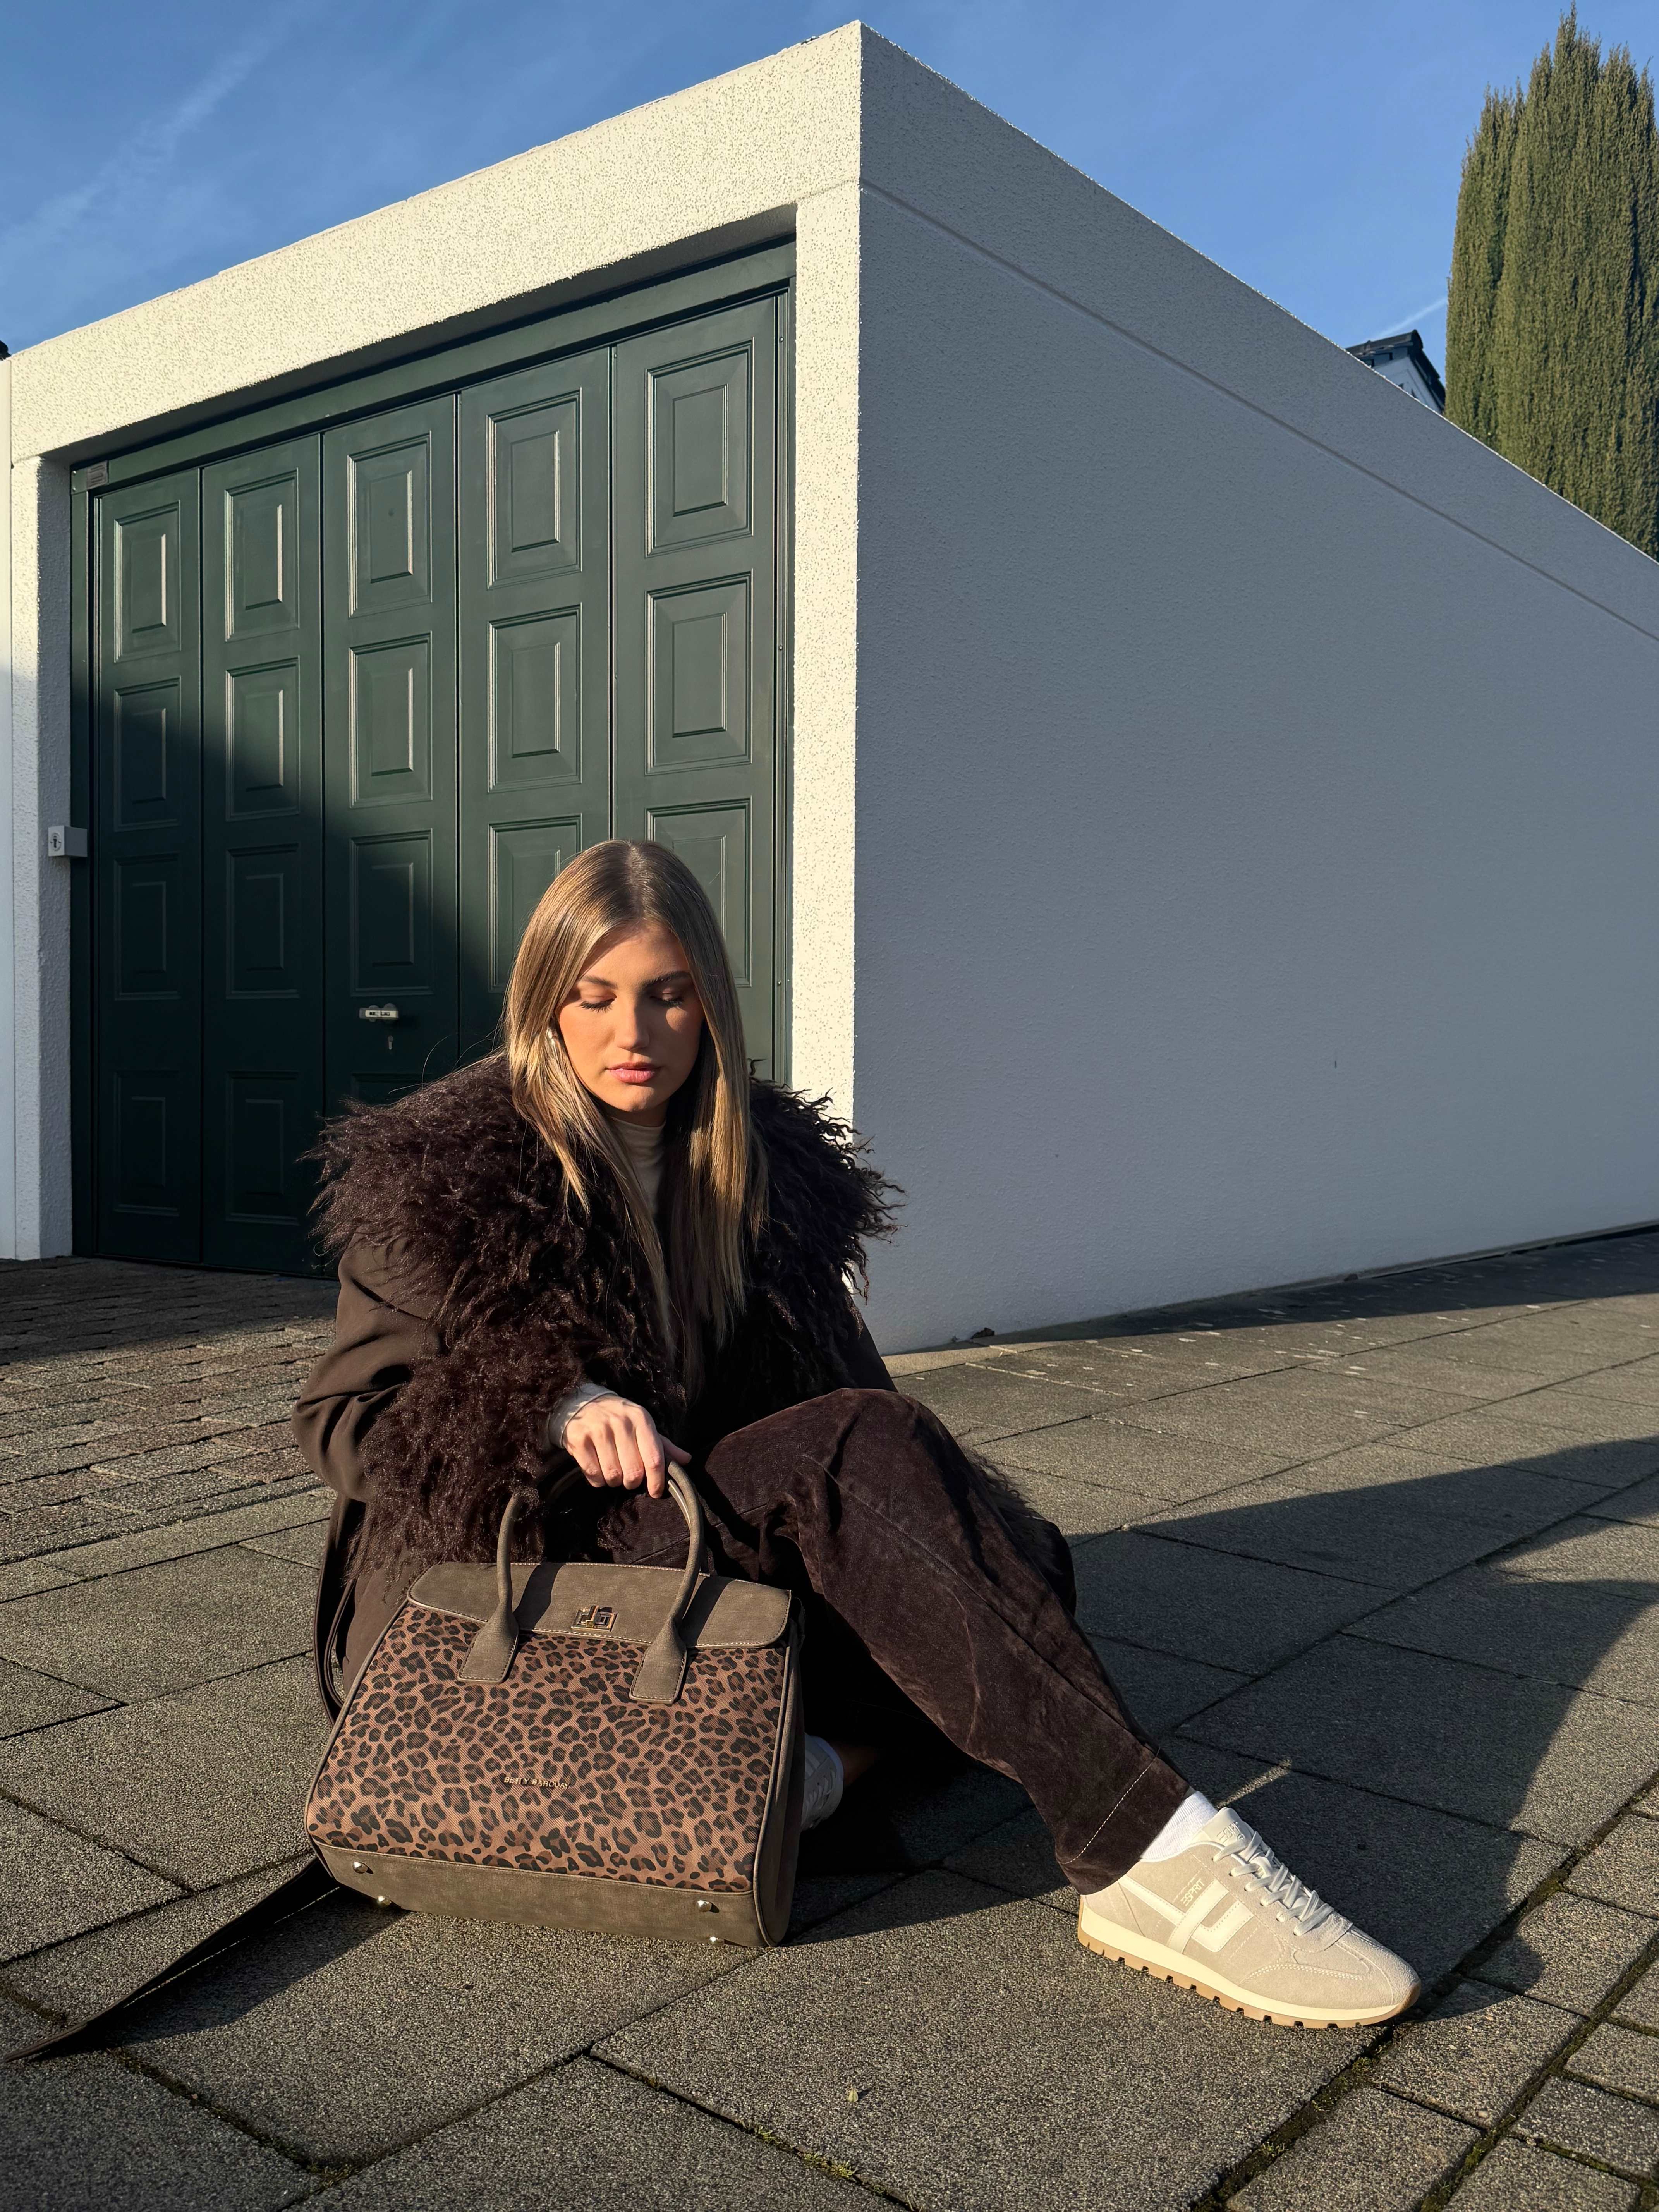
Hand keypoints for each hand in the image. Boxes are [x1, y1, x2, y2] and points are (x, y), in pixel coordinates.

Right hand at [561, 1395, 690, 1498]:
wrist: (583, 1404)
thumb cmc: (619, 1419)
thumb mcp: (642, 1425)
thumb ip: (663, 1445)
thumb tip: (686, 1460)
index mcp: (641, 1419)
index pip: (654, 1459)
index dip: (657, 1481)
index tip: (656, 1492)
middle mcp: (620, 1423)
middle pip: (633, 1472)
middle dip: (633, 1482)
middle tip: (629, 1478)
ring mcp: (598, 1431)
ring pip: (613, 1476)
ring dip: (614, 1481)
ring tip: (613, 1470)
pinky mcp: (579, 1441)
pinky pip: (594, 1476)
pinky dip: (598, 1480)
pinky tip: (599, 1469)